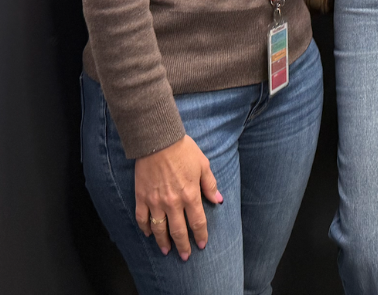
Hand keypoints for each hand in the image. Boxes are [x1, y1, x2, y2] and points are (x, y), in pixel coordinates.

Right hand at [134, 135, 222, 259]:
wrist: (158, 140)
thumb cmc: (183, 150)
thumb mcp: (203, 164)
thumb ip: (210, 184)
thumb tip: (218, 200)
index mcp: (190, 194)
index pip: (197, 221)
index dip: (200, 235)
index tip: (202, 244)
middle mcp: (173, 202)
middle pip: (178, 230)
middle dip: (183, 245)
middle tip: (185, 256)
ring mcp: (155, 201)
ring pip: (159, 229)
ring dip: (163, 242)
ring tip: (167, 250)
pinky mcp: (141, 197)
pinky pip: (142, 219)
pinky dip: (145, 229)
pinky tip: (149, 234)